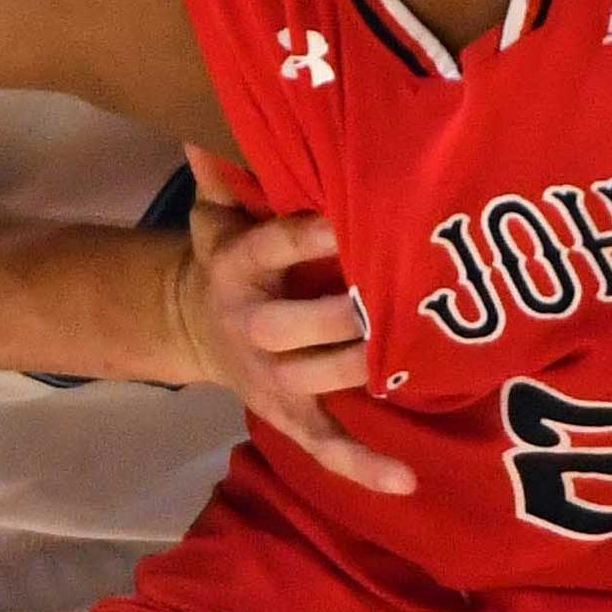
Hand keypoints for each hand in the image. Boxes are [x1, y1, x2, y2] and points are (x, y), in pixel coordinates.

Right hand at [159, 147, 414, 495]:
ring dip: (366, 367)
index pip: (272, 248)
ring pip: (317, 376)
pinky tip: (406, 482)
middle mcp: (250, 324)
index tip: (352, 219)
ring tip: (421, 354)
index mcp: (236, 268)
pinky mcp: (287, 412)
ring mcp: (270, 375)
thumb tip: (212, 128)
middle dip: (342, 312)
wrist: (190, 323)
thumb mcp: (214, 213)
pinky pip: (324, 443)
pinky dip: (362, 466)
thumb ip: (225, 176)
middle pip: (293, 324)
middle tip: (397, 294)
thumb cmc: (224, 255)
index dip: (310, 237)